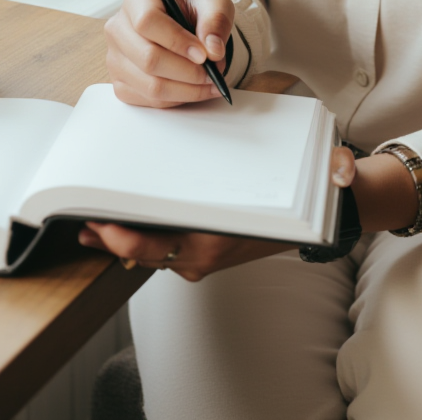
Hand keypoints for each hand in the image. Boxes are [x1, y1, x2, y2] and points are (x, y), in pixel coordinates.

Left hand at [79, 146, 358, 277]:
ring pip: (152, 250)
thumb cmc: (314, 192)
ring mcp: (202, 253)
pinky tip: (118, 216)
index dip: (131, 240)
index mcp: (226, 239)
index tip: (103, 223)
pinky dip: (138, 233)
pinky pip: (161, 244)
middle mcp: (208, 253)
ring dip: (121, 237)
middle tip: (80, 219)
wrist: (326, 215)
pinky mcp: (200, 245)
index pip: (167, 247)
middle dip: (112, 239)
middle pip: (148, 252)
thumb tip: (342, 168)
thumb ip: (337, 169)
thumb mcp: (330, 175)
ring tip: (87, 220)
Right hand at [104, 0, 234, 107]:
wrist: (186, 27)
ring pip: (150, 85)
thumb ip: (216, 21)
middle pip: (148, 58)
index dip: (177, 41)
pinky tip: (196, 88)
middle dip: (187, 71)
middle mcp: (119, 29)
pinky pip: (150, 100)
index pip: (147, 21)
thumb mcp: (214, 4)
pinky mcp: (120, 84)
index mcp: (137, 0)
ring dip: (187, 89)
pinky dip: (178, 99)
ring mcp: (116, 59)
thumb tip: (213, 51)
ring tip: (211, 82)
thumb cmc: (195, 11)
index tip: (203, 54)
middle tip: (213, 73)